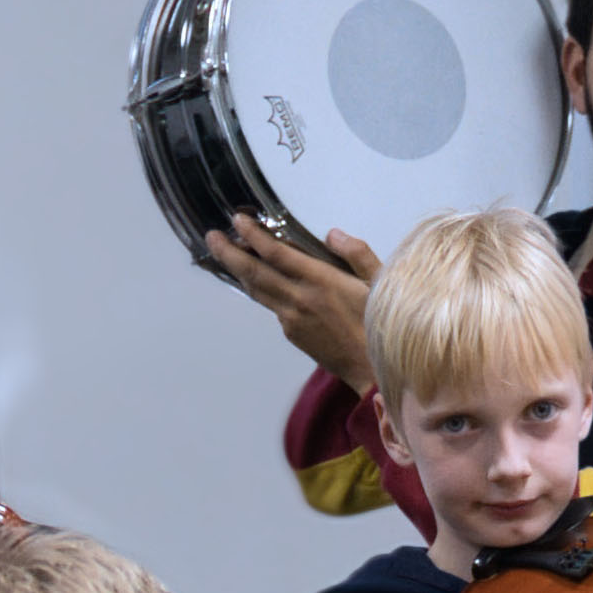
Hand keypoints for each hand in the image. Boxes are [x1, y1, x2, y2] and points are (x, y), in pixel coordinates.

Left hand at [203, 214, 380, 392]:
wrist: (373, 371)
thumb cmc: (381, 325)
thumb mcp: (380, 281)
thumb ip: (356, 253)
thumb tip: (332, 234)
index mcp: (320, 282)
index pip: (276, 253)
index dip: (253, 235)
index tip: (238, 220)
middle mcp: (299, 300)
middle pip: (254, 272)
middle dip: (229, 253)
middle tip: (212, 237)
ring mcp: (291, 319)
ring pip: (258, 290)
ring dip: (238, 270)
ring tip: (224, 253)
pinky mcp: (292, 334)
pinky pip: (271, 305)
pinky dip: (259, 288)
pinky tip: (256, 279)